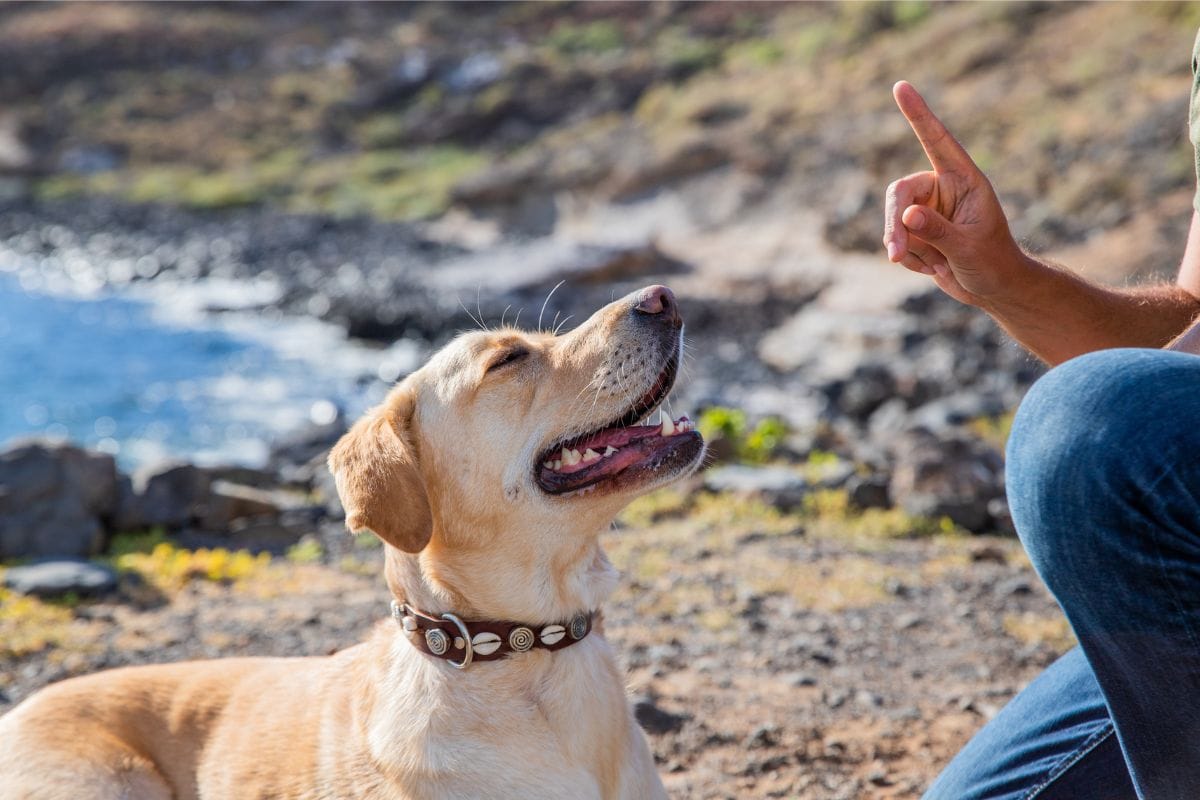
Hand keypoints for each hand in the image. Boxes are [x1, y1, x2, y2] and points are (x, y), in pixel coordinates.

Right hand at [883, 81, 1030, 308]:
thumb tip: (906, 214)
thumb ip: (937, 230)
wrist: (995, 289)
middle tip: (895, 254)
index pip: (936, 141)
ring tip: (930, 267)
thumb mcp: (968, 248)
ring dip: (904, 247)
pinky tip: (933, 269)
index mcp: (964, 179)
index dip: (918, 114)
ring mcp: (928, 210)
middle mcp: (943, 188)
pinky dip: (909, 258)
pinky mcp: (918, 231)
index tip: (900, 86)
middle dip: (895, 225)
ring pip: (893, 219)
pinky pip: (896, 239)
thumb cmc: (993, 263)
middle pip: (900, 193)